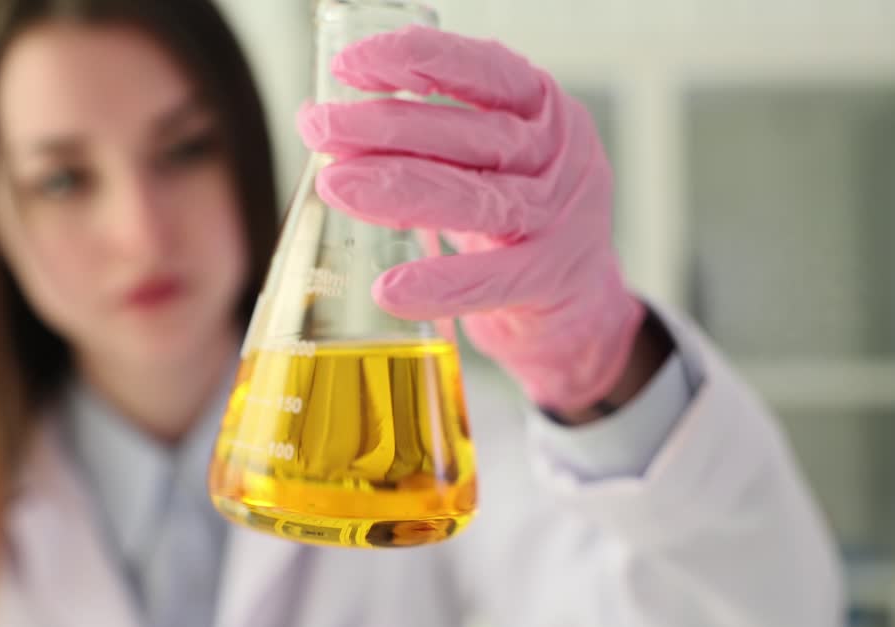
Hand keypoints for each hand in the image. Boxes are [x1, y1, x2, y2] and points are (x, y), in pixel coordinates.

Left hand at [297, 25, 644, 411]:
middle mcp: (556, 154)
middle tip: (319, 128)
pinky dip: (438, 284)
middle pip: (469, 134)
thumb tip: (328, 126)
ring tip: (335, 185)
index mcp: (539, 108)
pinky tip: (389, 288)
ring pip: (478, 199)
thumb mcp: (483, 159)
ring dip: (399, 190)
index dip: (417, 61)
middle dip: (385, 127)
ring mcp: (558, 218)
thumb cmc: (515, 216)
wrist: (575, 298)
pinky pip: (489, 279)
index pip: (481, 71)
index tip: (350, 66)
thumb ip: (428, 138)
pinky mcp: (549, 279)